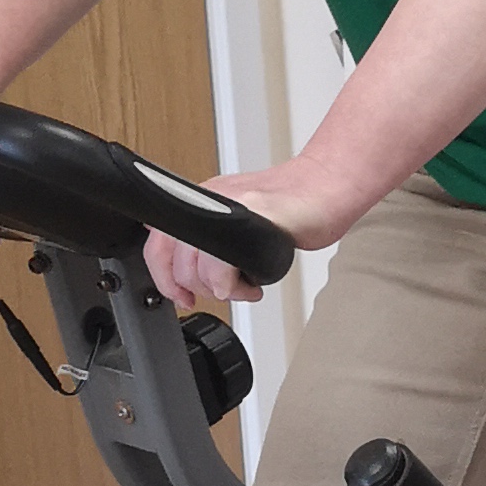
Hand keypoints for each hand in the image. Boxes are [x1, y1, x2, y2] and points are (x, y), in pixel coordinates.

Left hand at [141, 157, 358, 311]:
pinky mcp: (253, 214)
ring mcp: (229, 205)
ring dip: (222, 289)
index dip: (166, 280)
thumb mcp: (237, 224)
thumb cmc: (291, 208)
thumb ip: (210, 243)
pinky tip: (251, 283)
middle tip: (227, 291)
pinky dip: (232, 282)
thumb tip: (190, 274)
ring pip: (198, 266)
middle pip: (179, 262)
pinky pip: (224, 259)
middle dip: (201, 290)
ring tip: (244, 286)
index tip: (183, 298)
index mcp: (199, 200)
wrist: (327, 187)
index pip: (158, 245)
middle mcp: (208, 199)